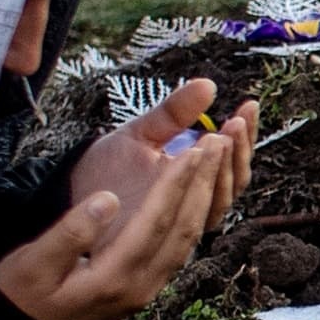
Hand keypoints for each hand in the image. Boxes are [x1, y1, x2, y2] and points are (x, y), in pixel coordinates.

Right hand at [0, 109, 245, 319]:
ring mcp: (147, 289)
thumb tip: (108, 199)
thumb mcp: (33, 262)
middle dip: (202, 184)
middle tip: (219, 143)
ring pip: (187, 239)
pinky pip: (181, 247)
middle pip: (183, 229)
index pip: (155, 223)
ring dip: (203, 197)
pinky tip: (198, 191)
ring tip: (215, 160)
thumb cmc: (22, 293)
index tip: (194, 149)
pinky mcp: (147, 286)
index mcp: (112, 278)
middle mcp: (140, 287)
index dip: (175, 184)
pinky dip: (194, 214)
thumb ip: (70, 232)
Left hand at [69, 77, 258, 228]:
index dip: (246, 133)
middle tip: (236, 121)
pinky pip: (195, 214)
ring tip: (220, 136)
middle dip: (239, 148)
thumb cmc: (108, 165)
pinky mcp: (166, 234)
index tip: (248, 105)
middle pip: (236, 180)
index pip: (233, 158)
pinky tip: (196, 155)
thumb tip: (208, 84)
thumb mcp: (143, 131)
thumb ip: (174, 112)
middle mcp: (196, 201)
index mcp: (197, 177)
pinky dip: (200, 185)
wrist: (71, 193)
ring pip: (221, 198)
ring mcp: (183, 220)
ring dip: (225, 166)